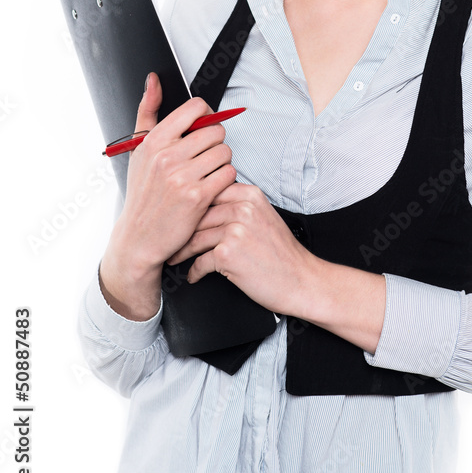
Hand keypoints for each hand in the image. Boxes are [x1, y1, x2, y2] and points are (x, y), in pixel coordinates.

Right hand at [99, 73, 238, 319]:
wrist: (139, 238)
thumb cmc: (142, 193)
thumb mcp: (138, 150)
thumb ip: (148, 111)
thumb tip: (153, 79)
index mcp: (154, 140)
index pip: (196, 108)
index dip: (206, 116)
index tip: (203, 127)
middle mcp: (167, 156)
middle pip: (216, 130)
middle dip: (214, 143)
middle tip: (203, 158)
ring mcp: (182, 176)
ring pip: (225, 152)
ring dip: (221, 163)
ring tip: (205, 174)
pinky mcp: (198, 197)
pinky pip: (228, 174)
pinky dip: (224, 180)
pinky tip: (210, 188)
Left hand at [166, 181, 318, 315]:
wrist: (301, 280)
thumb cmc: (282, 253)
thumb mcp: (263, 217)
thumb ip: (238, 206)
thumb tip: (203, 206)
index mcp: (250, 194)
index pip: (208, 192)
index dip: (190, 206)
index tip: (177, 216)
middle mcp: (243, 208)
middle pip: (198, 214)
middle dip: (181, 230)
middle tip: (169, 239)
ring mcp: (235, 230)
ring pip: (195, 237)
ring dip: (182, 251)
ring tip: (174, 258)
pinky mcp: (228, 253)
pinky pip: (200, 261)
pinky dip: (194, 271)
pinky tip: (194, 275)